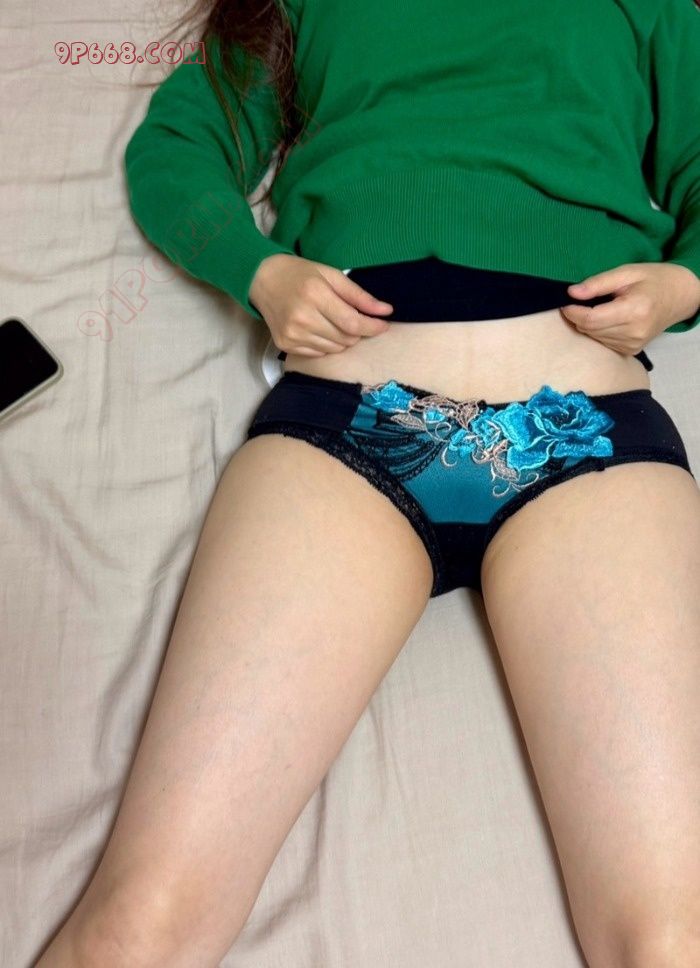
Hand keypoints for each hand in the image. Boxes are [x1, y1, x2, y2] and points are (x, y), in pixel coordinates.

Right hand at [249, 254, 393, 356]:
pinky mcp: (285, 345)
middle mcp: (302, 318)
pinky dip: (326, 344)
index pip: (352, 323)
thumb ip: (359, 295)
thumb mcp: (331, 275)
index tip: (383, 325)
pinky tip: (319, 328)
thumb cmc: (299, 274)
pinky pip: (319, 353)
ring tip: (332, 321)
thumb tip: (386, 311)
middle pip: (346, 338)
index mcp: (315, 296)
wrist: (261, 279)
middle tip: (351, 317)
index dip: (372, 327)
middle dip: (357, 331)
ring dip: (342, 338)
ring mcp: (292, 334)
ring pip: (335, 348)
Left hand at [559, 262, 699, 355]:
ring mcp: (633, 345)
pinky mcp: (631, 351)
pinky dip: (598, 332)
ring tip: (596, 308)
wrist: (679, 297)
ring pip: (594, 338)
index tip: (565, 302)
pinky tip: (606, 319)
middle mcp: (634, 332)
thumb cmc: (653, 280)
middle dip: (578, 317)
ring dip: (588, 324)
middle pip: (590, 330)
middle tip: (578, 302)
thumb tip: (571, 293)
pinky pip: (603, 343)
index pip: (592, 319)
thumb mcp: (627, 273)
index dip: (573, 312)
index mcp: (634, 310)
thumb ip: (599, 283)